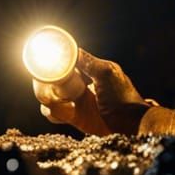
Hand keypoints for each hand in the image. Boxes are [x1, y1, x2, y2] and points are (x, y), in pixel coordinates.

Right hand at [34, 48, 152, 135]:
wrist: (131, 125)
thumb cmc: (123, 97)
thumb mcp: (107, 73)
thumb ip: (89, 62)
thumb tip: (73, 50)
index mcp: (89, 72)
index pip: (66, 62)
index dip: (54, 62)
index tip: (44, 60)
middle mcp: (80, 85)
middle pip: (53, 78)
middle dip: (45, 79)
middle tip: (44, 81)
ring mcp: (76, 102)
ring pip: (49, 95)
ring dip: (45, 95)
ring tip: (50, 96)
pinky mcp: (74, 118)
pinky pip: (54, 113)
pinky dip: (51, 111)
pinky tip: (57, 110)